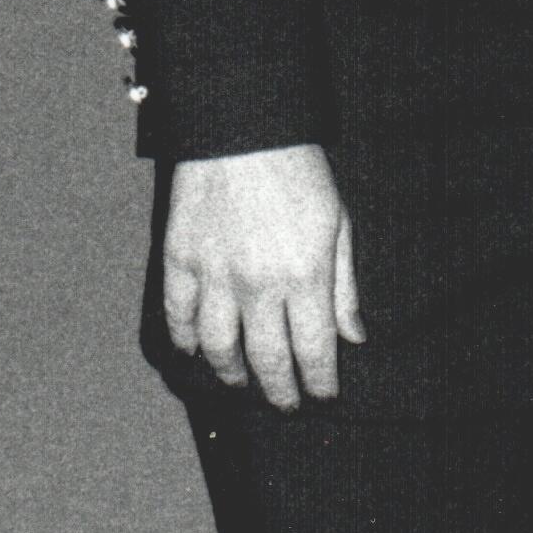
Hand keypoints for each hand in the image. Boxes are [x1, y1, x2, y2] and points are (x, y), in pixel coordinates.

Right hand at [161, 143, 362, 409]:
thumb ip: (344, 286)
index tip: (324, 397)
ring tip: (243, 382)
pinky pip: (178, 318)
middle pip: (265, 360)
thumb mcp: (338, 223)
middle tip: (285, 405)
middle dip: (279, 392)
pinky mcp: (179, 260)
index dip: (319, 383)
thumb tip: (353, 337)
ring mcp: (213, 274)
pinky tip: (198, 352)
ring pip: (217, 349)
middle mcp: (257, 284)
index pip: (313, 351)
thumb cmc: (299, 172)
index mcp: (304, 275)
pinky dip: (187, 343)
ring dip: (232, 375)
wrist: (243, 128)